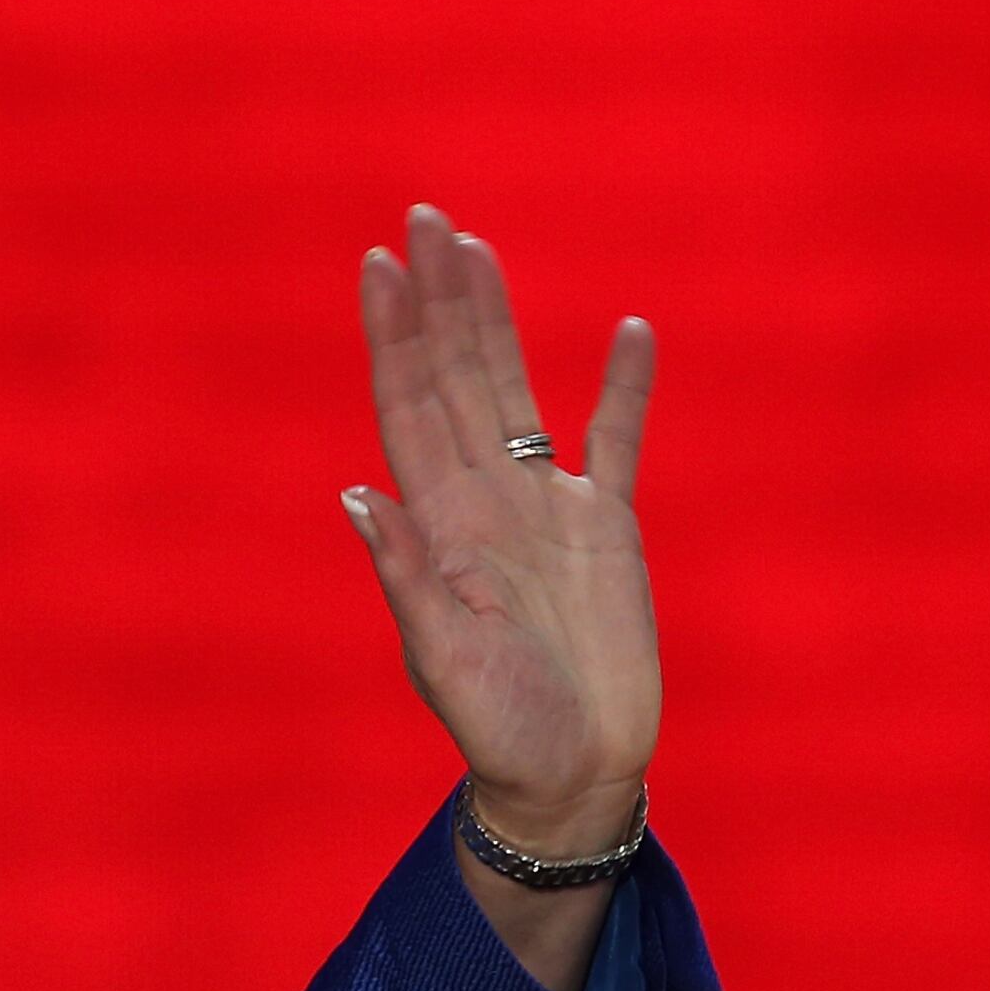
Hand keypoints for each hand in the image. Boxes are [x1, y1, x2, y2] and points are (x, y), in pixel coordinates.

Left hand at [347, 202, 659, 855]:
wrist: (570, 772)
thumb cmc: (498, 728)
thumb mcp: (443, 657)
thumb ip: (408, 576)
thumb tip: (361, 495)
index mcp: (440, 524)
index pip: (408, 407)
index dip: (395, 335)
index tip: (379, 265)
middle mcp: (486, 499)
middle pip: (457, 377)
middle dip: (439, 300)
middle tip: (424, 218)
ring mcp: (547, 506)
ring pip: (518, 390)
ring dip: (498, 321)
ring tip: (478, 250)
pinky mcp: (609, 527)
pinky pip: (619, 440)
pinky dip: (624, 389)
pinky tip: (628, 331)